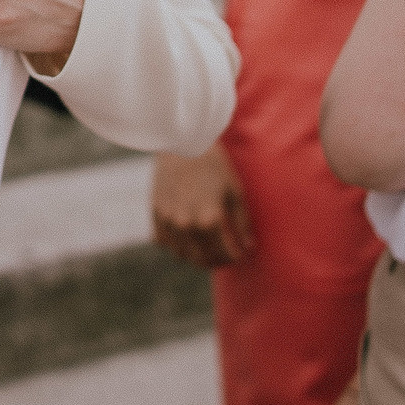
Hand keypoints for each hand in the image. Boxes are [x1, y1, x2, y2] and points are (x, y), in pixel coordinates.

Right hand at [150, 146, 251, 266]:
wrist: (182, 142)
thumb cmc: (214, 165)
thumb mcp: (235, 193)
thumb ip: (242, 225)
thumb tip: (249, 249)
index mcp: (209, 219)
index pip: (223, 254)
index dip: (234, 258)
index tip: (240, 255)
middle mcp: (186, 224)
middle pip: (202, 259)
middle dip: (216, 261)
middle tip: (225, 256)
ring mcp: (168, 219)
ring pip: (181, 254)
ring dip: (196, 256)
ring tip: (207, 250)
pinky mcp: (155, 213)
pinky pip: (163, 241)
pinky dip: (175, 245)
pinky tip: (186, 238)